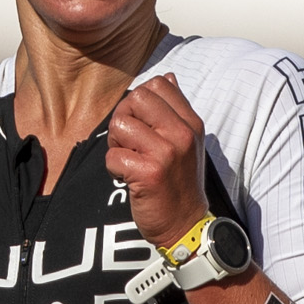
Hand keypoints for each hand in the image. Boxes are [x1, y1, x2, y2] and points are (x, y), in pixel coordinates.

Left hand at [101, 74, 211, 249]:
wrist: (186, 225)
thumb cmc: (180, 183)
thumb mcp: (188, 142)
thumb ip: (175, 110)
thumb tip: (167, 77)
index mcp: (191, 122)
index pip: (158, 84)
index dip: (139, 102)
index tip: (142, 125)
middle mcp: (181, 133)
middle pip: (135, 99)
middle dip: (123, 118)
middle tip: (129, 143)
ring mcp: (166, 153)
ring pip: (120, 125)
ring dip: (116, 145)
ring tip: (130, 161)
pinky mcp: (149, 173)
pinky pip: (113, 157)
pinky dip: (114, 169)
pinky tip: (128, 179)